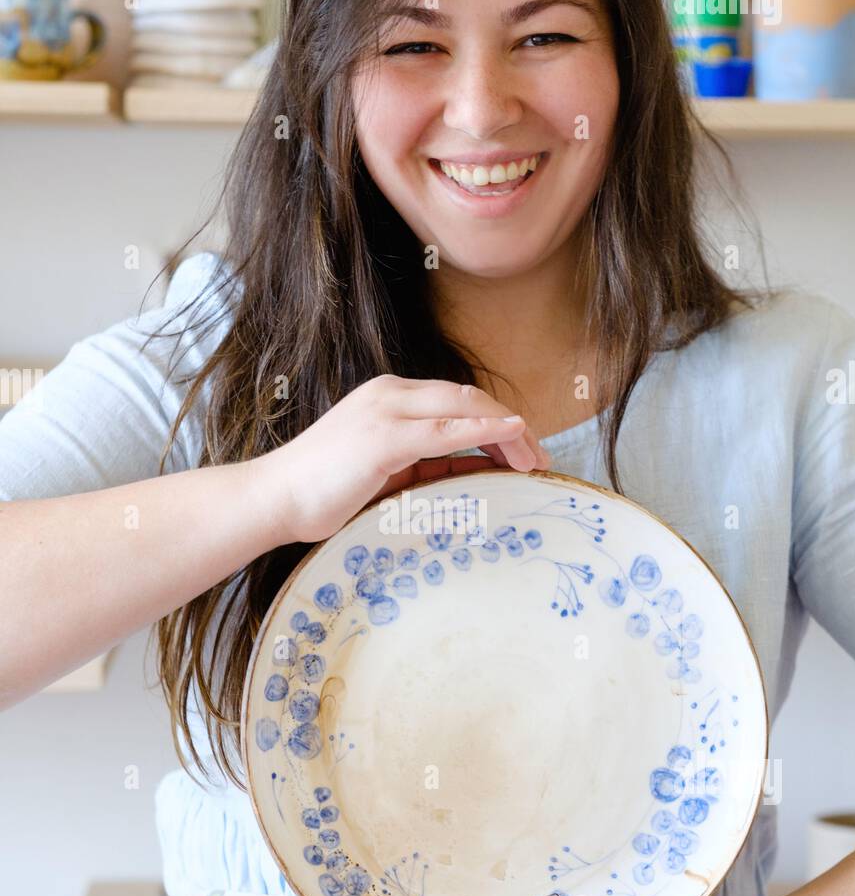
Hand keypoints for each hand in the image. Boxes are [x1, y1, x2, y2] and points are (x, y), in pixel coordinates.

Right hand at [251, 375, 550, 547]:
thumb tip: (468, 472)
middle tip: (540, 458)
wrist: (274, 499)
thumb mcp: (383, 474)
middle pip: (467, 399)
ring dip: (507, 432)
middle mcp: (390, 395)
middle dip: (511, 426)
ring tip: (534, 459)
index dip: (494, 421)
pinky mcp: (384, 438)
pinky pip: (447, 432)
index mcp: (388, 399)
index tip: (523, 449)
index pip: (455, 401)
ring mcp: (387, 412)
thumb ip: (421, 465)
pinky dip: (484, 433)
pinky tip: (511, 439)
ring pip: (463, 409)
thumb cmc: (321, 493)